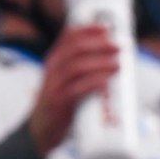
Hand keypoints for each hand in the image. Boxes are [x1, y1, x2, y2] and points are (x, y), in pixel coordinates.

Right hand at [28, 23, 119, 154]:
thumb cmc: (60, 103)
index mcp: (55, 59)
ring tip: (119, 63)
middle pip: (76, 48)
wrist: (41, 129)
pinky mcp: (60, 101)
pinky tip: (107, 80)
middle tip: (118, 46)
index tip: (108, 29)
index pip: (69, 35)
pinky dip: (95, 82)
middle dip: (99, 44)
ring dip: (101, 62)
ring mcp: (55, 84)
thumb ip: (84, 70)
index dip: (89, 29)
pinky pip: (78, 88)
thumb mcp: (66, 80)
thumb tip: (115, 62)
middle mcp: (53, 68)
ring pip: (78, 66)